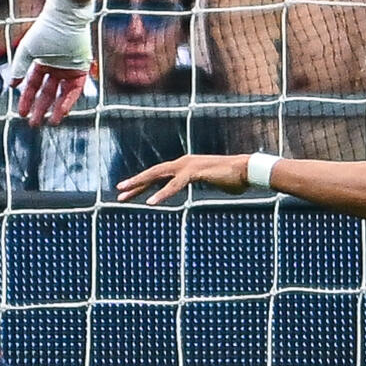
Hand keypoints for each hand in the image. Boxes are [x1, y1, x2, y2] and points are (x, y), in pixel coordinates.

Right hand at [8, 0, 96, 126]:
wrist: (65, 18)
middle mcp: (55, 68)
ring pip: (61, 94)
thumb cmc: (45, 30)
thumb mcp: (27, 51)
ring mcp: (69, 69)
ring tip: (50, 122)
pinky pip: (75, 90)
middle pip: (47, 93)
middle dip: (40, 109)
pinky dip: (68, 101)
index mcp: (41, 62)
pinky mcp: (82, 70)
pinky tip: (61, 111)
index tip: (21, 113)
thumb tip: (11, 85)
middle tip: (34, 123)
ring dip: (55, 109)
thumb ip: (20, 68)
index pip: (33, 85)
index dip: (27, 100)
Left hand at [117, 152, 254, 203]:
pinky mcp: (194, 172)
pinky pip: (174, 185)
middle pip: (153, 173)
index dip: (143, 183)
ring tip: (124, 195)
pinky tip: (151, 203)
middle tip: (118, 191)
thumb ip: (200, 183)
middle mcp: (183, 162)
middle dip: (135, 182)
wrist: (247, 170)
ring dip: (140, 185)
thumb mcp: (210, 182)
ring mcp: (188, 166)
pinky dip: (162, 194)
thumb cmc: (232, 178)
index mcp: (185, 165)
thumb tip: (199, 187)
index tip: (128, 192)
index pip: (159, 175)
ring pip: (158, 175)